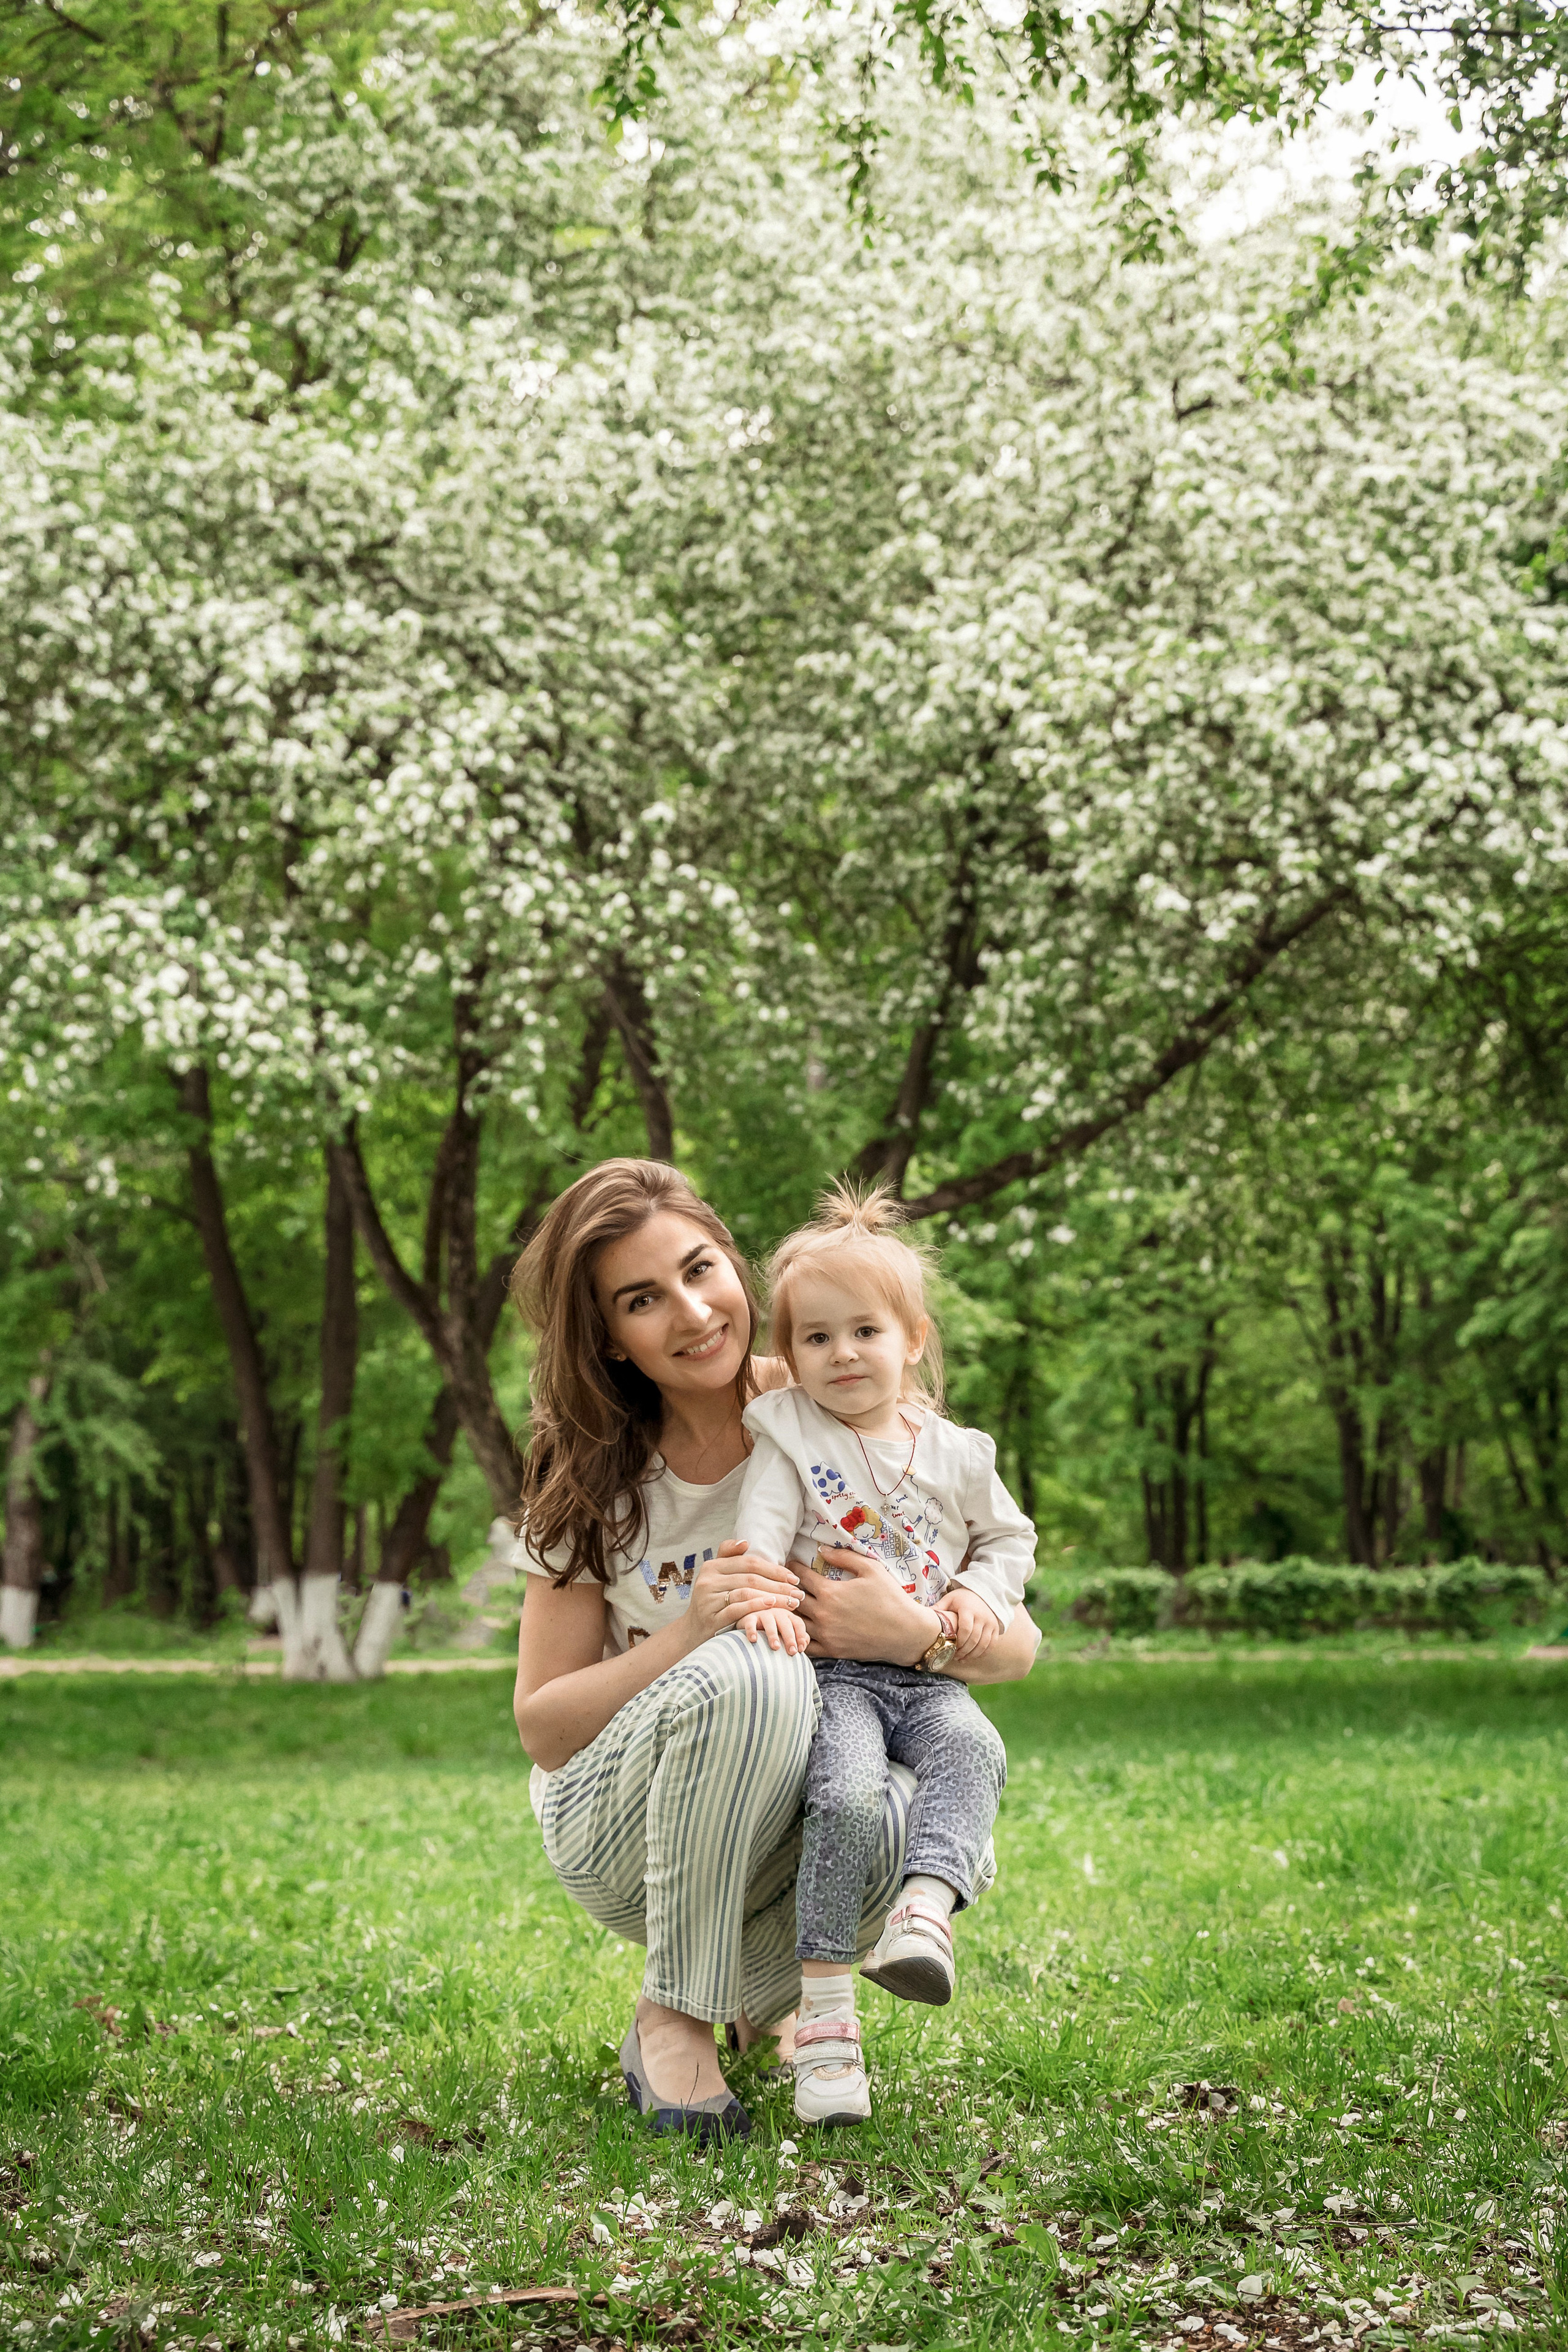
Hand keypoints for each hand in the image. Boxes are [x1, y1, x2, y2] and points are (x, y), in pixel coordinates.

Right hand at [685, 1537, 800, 1649]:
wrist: (693, 1631)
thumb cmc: (712, 1600)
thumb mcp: (717, 1577)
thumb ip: (729, 1557)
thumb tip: (745, 1542)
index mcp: (712, 1566)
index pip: (749, 1563)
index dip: (774, 1569)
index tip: (793, 1577)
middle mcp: (708, 1580)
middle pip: (751, 1578)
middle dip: (779, 1584)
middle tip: (798, 1592)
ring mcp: (709, 1599)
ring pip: (747, 1592)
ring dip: (774, 1597)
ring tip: (791, 1602)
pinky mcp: (712, 1618)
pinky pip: (738, 1608)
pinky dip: (757, 1605)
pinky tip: (772, 1605)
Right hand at [737, 1605, 810, 1655]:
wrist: (750, 1623)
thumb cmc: (772, 1631)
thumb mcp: (785, 1632)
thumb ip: (797, 1636)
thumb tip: (805, 1644)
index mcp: (788, 1616)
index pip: (798, 1624)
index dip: (801, 1636)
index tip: (801, 1650)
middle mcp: (777, 1612)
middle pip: (786, 1624)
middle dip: (790, 1638)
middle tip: (792, 1652)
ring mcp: (763, 1613)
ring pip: (770, 1623)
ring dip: (773, 1635)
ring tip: (775, 1647)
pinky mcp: (749, 1617)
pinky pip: (750, 1623)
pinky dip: (751, 1631)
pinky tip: (754, 1640)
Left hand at [795, 1544, 934, 1665]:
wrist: (906, 1632)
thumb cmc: (890, 1597)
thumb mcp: (871, 1569)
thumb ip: (844, 1557)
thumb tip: (821, 1550)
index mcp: (830, 1592)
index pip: (800, 1577)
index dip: (793, 1568)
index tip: (790, 1564)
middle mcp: (823, 1614)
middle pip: (793, 1600)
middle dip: (788, 1589)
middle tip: (786, 1583)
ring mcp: (826, 1635)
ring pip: (795, 1623)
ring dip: (791, 1612)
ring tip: (790, 1605)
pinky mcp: (832, 1651)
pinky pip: (806, 1645)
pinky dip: (799, 1636)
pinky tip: (800, 1628)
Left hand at [943, 1583, 998, 1663]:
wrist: (983, 1593)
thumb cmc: (962, 1598)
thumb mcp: (949, 1599)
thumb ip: (938, 1608)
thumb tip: (922, 1617)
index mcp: (969, 1609)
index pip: (966, 1629)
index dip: (959, 1642)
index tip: (951, 1648)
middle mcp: (982, 1616)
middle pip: (974, 1639)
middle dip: (964, 1651)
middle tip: (955, 1657)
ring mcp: (991, 1622)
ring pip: (983, 1644)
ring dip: (972, 1655)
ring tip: (962, 1659)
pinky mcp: (996, 1628)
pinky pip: (991, 1644)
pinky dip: (982, 1653)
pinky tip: (973, 1656)